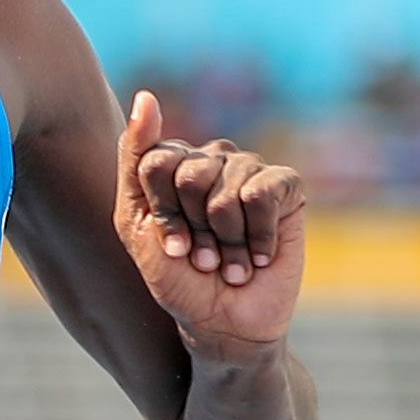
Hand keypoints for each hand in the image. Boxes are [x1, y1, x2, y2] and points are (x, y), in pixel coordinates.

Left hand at [114, 90, 305, 350]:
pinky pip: (264, 194)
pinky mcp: (286, 188)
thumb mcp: (134, 221)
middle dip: (193, 228)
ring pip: (226, 191)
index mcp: (172, 161)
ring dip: (225, 240)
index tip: (170, 244)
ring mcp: (249, 169)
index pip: (155, 163)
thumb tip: (146, 97)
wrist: (222, 322)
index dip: (163, 214)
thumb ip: (133, 159)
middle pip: (189, 175)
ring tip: (229, 259)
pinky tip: (258, 255)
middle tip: (203, 253)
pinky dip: (257, 235)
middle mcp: (211, 157)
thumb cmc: (176, 275)